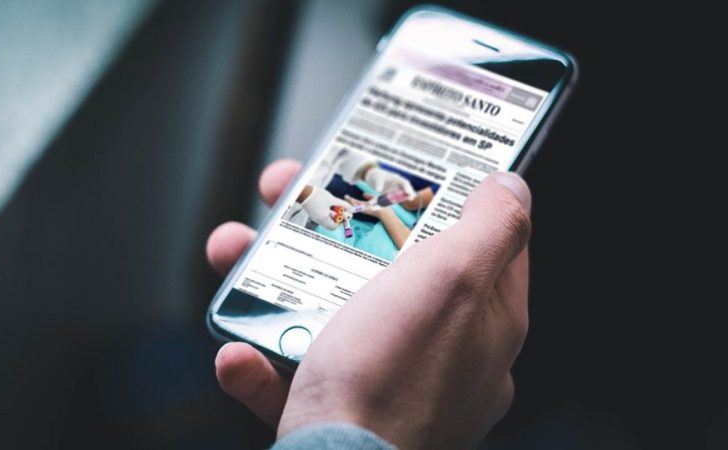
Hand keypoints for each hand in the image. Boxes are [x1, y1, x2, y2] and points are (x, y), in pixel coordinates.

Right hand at [207, 161, 531, 449]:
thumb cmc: (393, 382)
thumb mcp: (453, 281)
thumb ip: (491, 228)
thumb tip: (511, 187)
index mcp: (479, 318)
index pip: (477, 241)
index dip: (441, 194)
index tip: (402, 167)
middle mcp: (437, 353)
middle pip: (387, 268)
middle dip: (331, 227)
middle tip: (291, 197)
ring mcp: (384, 384)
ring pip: (328, 314)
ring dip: (273, 281)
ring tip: (238, 253)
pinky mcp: (337, 414)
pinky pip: (293, 375)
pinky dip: (259, 361)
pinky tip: (240, 355)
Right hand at [300, 186, 352, 229]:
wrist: (304, 192)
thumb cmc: (317, 196)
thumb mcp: (332, 200)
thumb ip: (342, 204)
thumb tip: (351, 208)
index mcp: (323, 219)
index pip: (334, 226)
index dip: (340, 222)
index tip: (343, 214)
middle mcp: (318, 220)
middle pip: (330, 225)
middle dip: (336, 219)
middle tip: (339, 211)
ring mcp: (315, 218)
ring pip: (326, 220)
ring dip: (332, 215)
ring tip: (333, 205)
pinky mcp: (313, 214)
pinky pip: (322, 217)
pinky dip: (327, 213)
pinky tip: (327, 204)